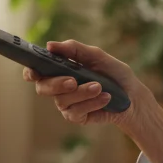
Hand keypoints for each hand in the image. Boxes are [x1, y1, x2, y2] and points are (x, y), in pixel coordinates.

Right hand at [22, 40, 162, 162]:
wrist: (132, 95)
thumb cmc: (113, 73)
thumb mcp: (97, 56)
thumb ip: (74, 49)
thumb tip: (50, 45)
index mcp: (60, 69)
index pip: (36, 71)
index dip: (30, 71)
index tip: (34, 71)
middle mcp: (59, 87)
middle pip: (43, 88)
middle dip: (57, 84)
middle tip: (73, 81)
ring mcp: (67, 103)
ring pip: (62, 100)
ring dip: (82, 93)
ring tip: (100, 87)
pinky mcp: (77, 116)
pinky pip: (76, 112)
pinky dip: (92, 103)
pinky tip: (105, 98)